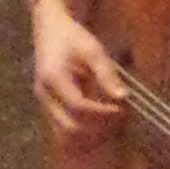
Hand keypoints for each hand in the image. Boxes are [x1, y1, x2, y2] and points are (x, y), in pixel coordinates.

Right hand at [27, 0, 125, 143]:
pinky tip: (102, 127)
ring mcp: (45, 106)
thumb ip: (107, 74)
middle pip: (70, 129)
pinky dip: (84, 137)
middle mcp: (45, 96)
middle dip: (99, 129)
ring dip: (91, 138)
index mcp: (54, 78)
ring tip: (113, 125)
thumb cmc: (73, 37)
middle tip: (121, 118)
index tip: (123, 108)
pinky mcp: (50, 111)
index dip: (103, 113)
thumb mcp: (92, 49)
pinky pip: (65, 134)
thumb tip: (124, 98)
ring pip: (65, 137)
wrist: (50, 31)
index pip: (79, 107)